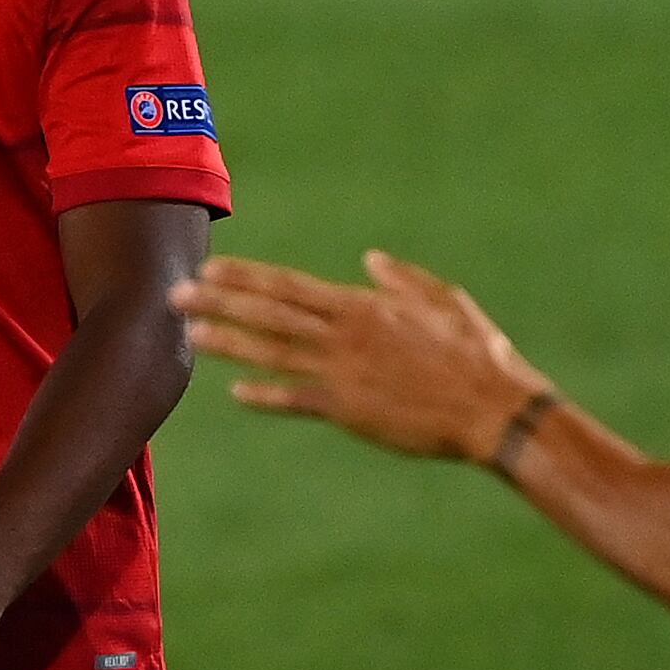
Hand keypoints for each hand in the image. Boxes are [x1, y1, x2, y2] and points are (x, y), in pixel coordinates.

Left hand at [171, 252, 548, 464]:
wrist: (493, 406)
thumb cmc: (477, 352)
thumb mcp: (443, 300)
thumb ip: (402, 279)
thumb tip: (370, 259)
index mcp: (364, 305)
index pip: (291, 286)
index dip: (247, 278)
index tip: (212, 269)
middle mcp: (345, 334)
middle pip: (270, 314)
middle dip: (220, 303)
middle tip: (177, 295)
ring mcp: (344, 372)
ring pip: (273, 353)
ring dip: (229, 343)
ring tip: (191, 336)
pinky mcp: (351, 410)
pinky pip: (299, 400)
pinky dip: (267, 395)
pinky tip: (236, 392)